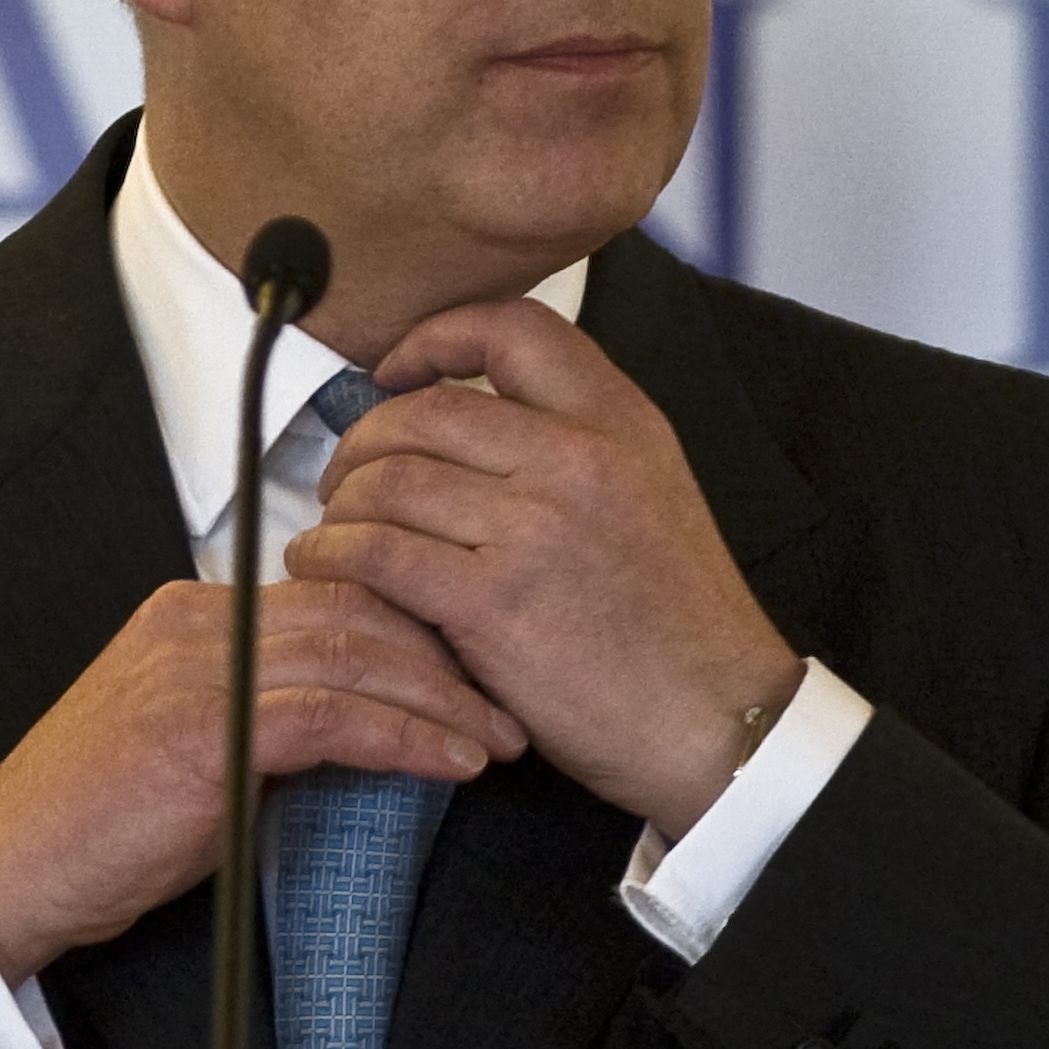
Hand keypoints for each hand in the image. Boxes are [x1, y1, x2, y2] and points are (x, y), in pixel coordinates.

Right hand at [0, 578, 526, 983]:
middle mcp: (195, 624)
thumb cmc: (94, 825)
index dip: (415, 621)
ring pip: (355, 653)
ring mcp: (198, 671)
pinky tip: (451, 762)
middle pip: (355, 609)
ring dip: (443, 697)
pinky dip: (406, 736)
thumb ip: (263, 712)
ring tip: (499, 736)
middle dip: (445, 652)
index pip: (331, 591)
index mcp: (189, 615)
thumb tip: (362, 721)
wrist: (6, 870)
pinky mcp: (204, 731)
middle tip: (508, 699)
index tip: (472, 664)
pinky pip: (334, 715)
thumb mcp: (189, 745)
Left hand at [285, 299, 801, 840]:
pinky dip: (336, 556)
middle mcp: (578, 459)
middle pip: (426, 411)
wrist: (720, 721)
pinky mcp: (494, 603)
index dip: (436, 336)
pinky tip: (328, 567)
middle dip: (364, 439)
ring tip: (336, 528)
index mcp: (620, 422)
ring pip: (390, 479)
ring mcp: (534, 529)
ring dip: (343, 504)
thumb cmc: (680, 623)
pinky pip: (380, 555)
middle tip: (346, 475)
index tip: (398, 369)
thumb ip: (578, 442)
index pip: (513, 328)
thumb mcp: (653, 491)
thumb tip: (472, 415)